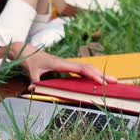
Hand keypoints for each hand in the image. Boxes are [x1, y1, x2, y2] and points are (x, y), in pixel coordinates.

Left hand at [0, 43, 116, 89]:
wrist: (23, 50)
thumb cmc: (28, 60)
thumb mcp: (30, 72)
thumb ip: (34, 81)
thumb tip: (32, 89)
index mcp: (60, 63)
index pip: (81, 69)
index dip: (92, 75)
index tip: (103, 82)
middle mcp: (65, 62)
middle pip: (87, 67)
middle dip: (101, 74)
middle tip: (115, 82)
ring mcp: (65, 63)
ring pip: (85, 67)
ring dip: (98, 73)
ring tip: (111, 81)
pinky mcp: (63, 65)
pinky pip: (80, 69)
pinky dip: (90, 73)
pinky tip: (96, 78)